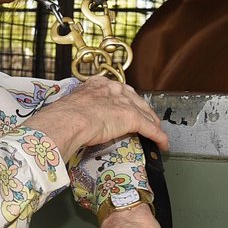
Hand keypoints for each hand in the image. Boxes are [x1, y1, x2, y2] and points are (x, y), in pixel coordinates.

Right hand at [24, 75, 168, 159]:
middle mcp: (114, 89)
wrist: (68, 120)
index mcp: (98, 84)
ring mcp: (125, 102)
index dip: (126, 101)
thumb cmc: (63, 116)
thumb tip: (76, 119)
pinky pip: (151, 129)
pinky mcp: (132, 118)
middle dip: (143, 112)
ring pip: (146, 114)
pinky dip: (159, 137)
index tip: (127, 107)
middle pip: (136, 100)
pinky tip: (163, 144)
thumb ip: (80, 108)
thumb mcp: (72, 105)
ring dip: (153, 125)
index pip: (119, 91)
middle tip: (147, 122)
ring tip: (157, 135)